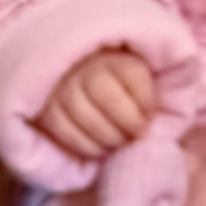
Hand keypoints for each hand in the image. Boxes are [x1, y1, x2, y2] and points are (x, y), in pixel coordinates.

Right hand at [37, 47, 155, 161]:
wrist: (73, 85)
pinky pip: (64, 131)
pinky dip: (85, 146)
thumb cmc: (115, 87)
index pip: (133, 74)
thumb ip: (154, 86)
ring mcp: (62, 88)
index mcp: (113, 56)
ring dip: (107, 137)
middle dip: (127, 123)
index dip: (146, 101)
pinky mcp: (47, 110)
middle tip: (135, 136)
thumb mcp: (138, 77)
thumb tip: (159, 107)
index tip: (150, 116)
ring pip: (84, 115)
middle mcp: (84, 67)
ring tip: (118, 143)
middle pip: (107, 96)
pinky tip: (99, 149)